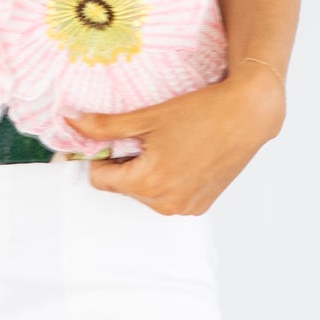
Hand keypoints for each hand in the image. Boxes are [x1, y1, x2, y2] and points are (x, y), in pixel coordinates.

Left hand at [67, 62, 284, 213]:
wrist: (248, 115)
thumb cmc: (202, 112)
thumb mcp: (148, 117)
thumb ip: (106, 126)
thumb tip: (72, 123)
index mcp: (149, 183)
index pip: (100, 179)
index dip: (102, 157)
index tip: (113, 140)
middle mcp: (166, 203)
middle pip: (124, 187)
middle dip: (127, 164)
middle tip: (148, 138)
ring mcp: (185, 208)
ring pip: (146, 193)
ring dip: (148, 173)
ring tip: (169, 145)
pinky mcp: (200, 206)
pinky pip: (169, 197)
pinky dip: (169, 180)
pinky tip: (184, 156)